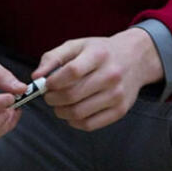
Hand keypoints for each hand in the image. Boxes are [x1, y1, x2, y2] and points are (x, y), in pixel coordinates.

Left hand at [36, 28, 162, 131]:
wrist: (135, 59)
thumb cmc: (100, 52)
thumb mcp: (77, 46)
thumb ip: (53, 58)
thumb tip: (36, 78)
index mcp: (99, 55)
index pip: (71, 72)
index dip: (53, 82)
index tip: (46, 84)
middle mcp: (111, 75)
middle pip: (72, 95)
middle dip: (52, 99)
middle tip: (49, 96)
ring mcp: (117, 95)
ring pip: (79, 112)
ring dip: (61, 112)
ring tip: (59, 105)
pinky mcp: (120, 110)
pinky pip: (90, 124)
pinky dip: (74, 122)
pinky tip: (72, 113)